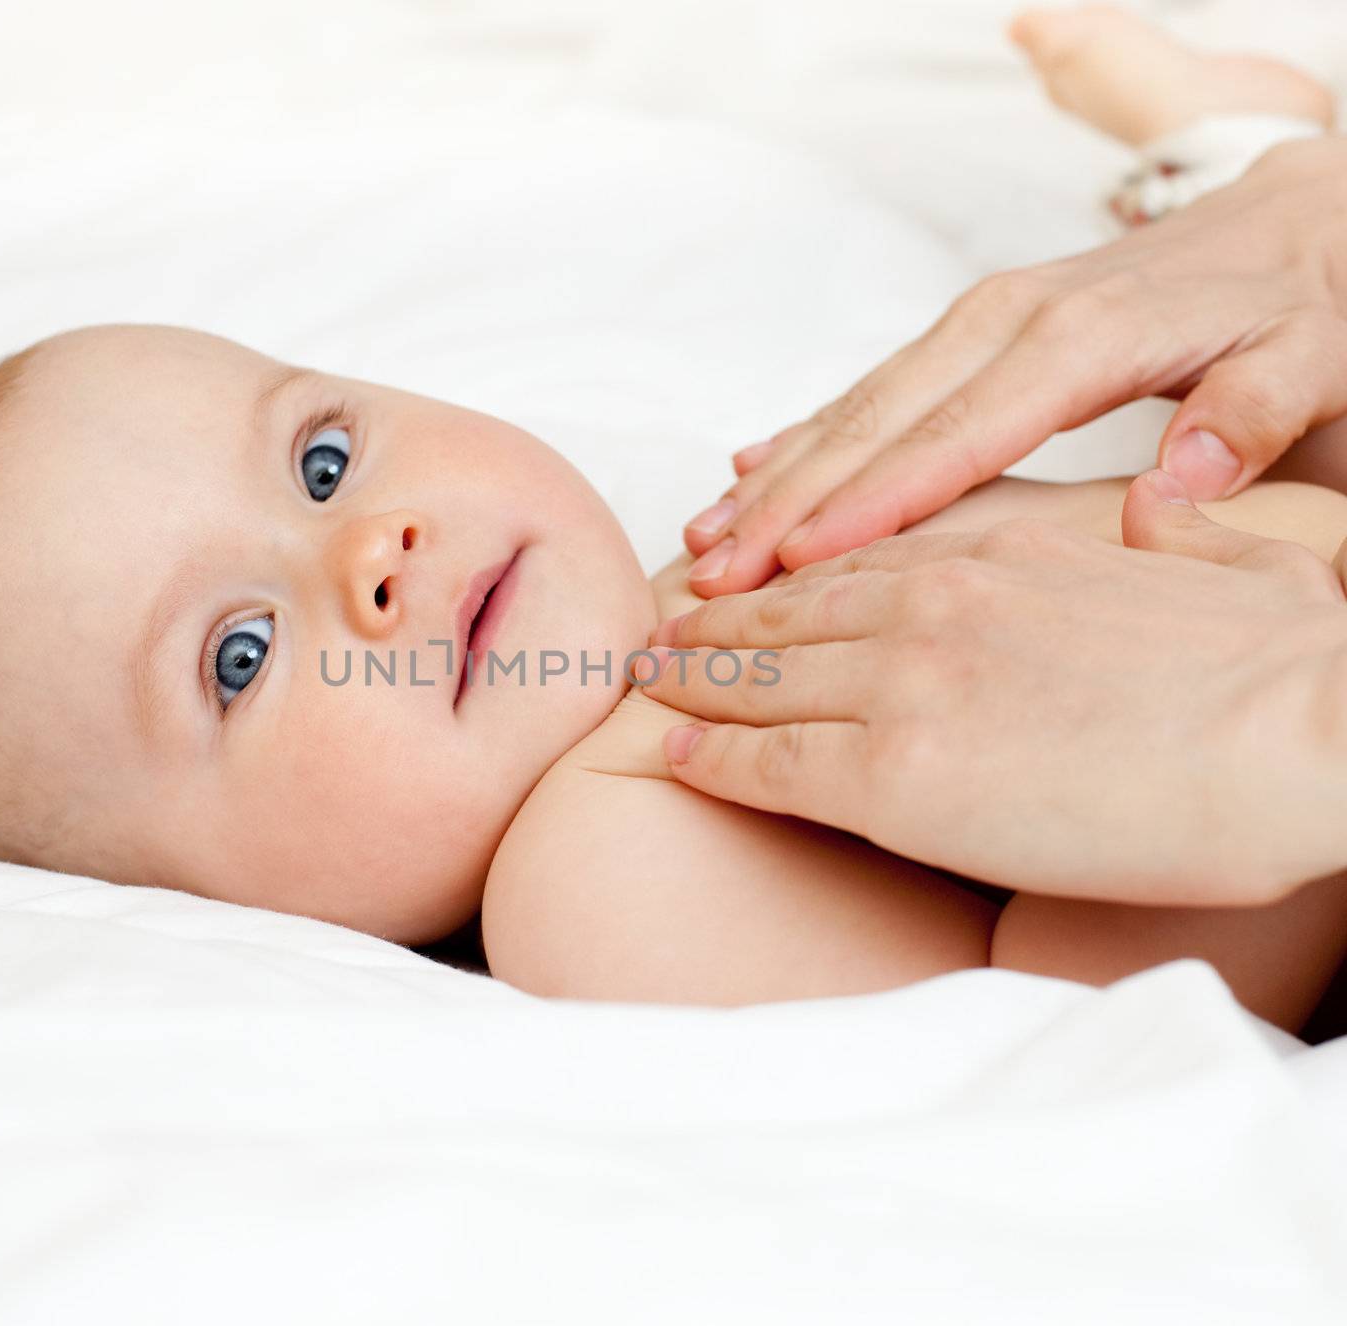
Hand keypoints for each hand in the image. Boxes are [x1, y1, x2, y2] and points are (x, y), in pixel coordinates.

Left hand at [649, 471, 1346, 906]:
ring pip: (760, 676)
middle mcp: (936, 604)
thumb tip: (1160, 505)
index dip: (793, 567)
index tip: (747, 575)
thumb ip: (1175, 530)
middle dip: (718, 618)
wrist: (1314, 736)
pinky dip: (712, 754)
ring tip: (644, 684)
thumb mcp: (1229, 562)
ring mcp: (907, 685)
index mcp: (1004, 552)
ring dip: (693, 679)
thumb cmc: (1291, 667)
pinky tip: (672, 752)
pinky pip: (769, 761)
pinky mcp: (897, 778)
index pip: (863, 555)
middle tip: (659, 627)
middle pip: (792, 609)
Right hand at [683, 135, 1346, 596]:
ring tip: (703, 539)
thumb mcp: (1308, 355)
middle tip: (713, 575)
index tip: (798, 561)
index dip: (873, 502)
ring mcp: (979, 322)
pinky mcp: (968, 332)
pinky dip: (802, 433)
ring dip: (774, 476)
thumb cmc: (1297, 303)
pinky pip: (868, 389)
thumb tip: (1172, 484)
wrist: (1292, 220)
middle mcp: (1009, 321)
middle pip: (877, 424)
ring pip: (855, 407)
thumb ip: (1249, 415)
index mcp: (1081, 337)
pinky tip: (747, 468)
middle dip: (788, 503)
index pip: (958, 436)